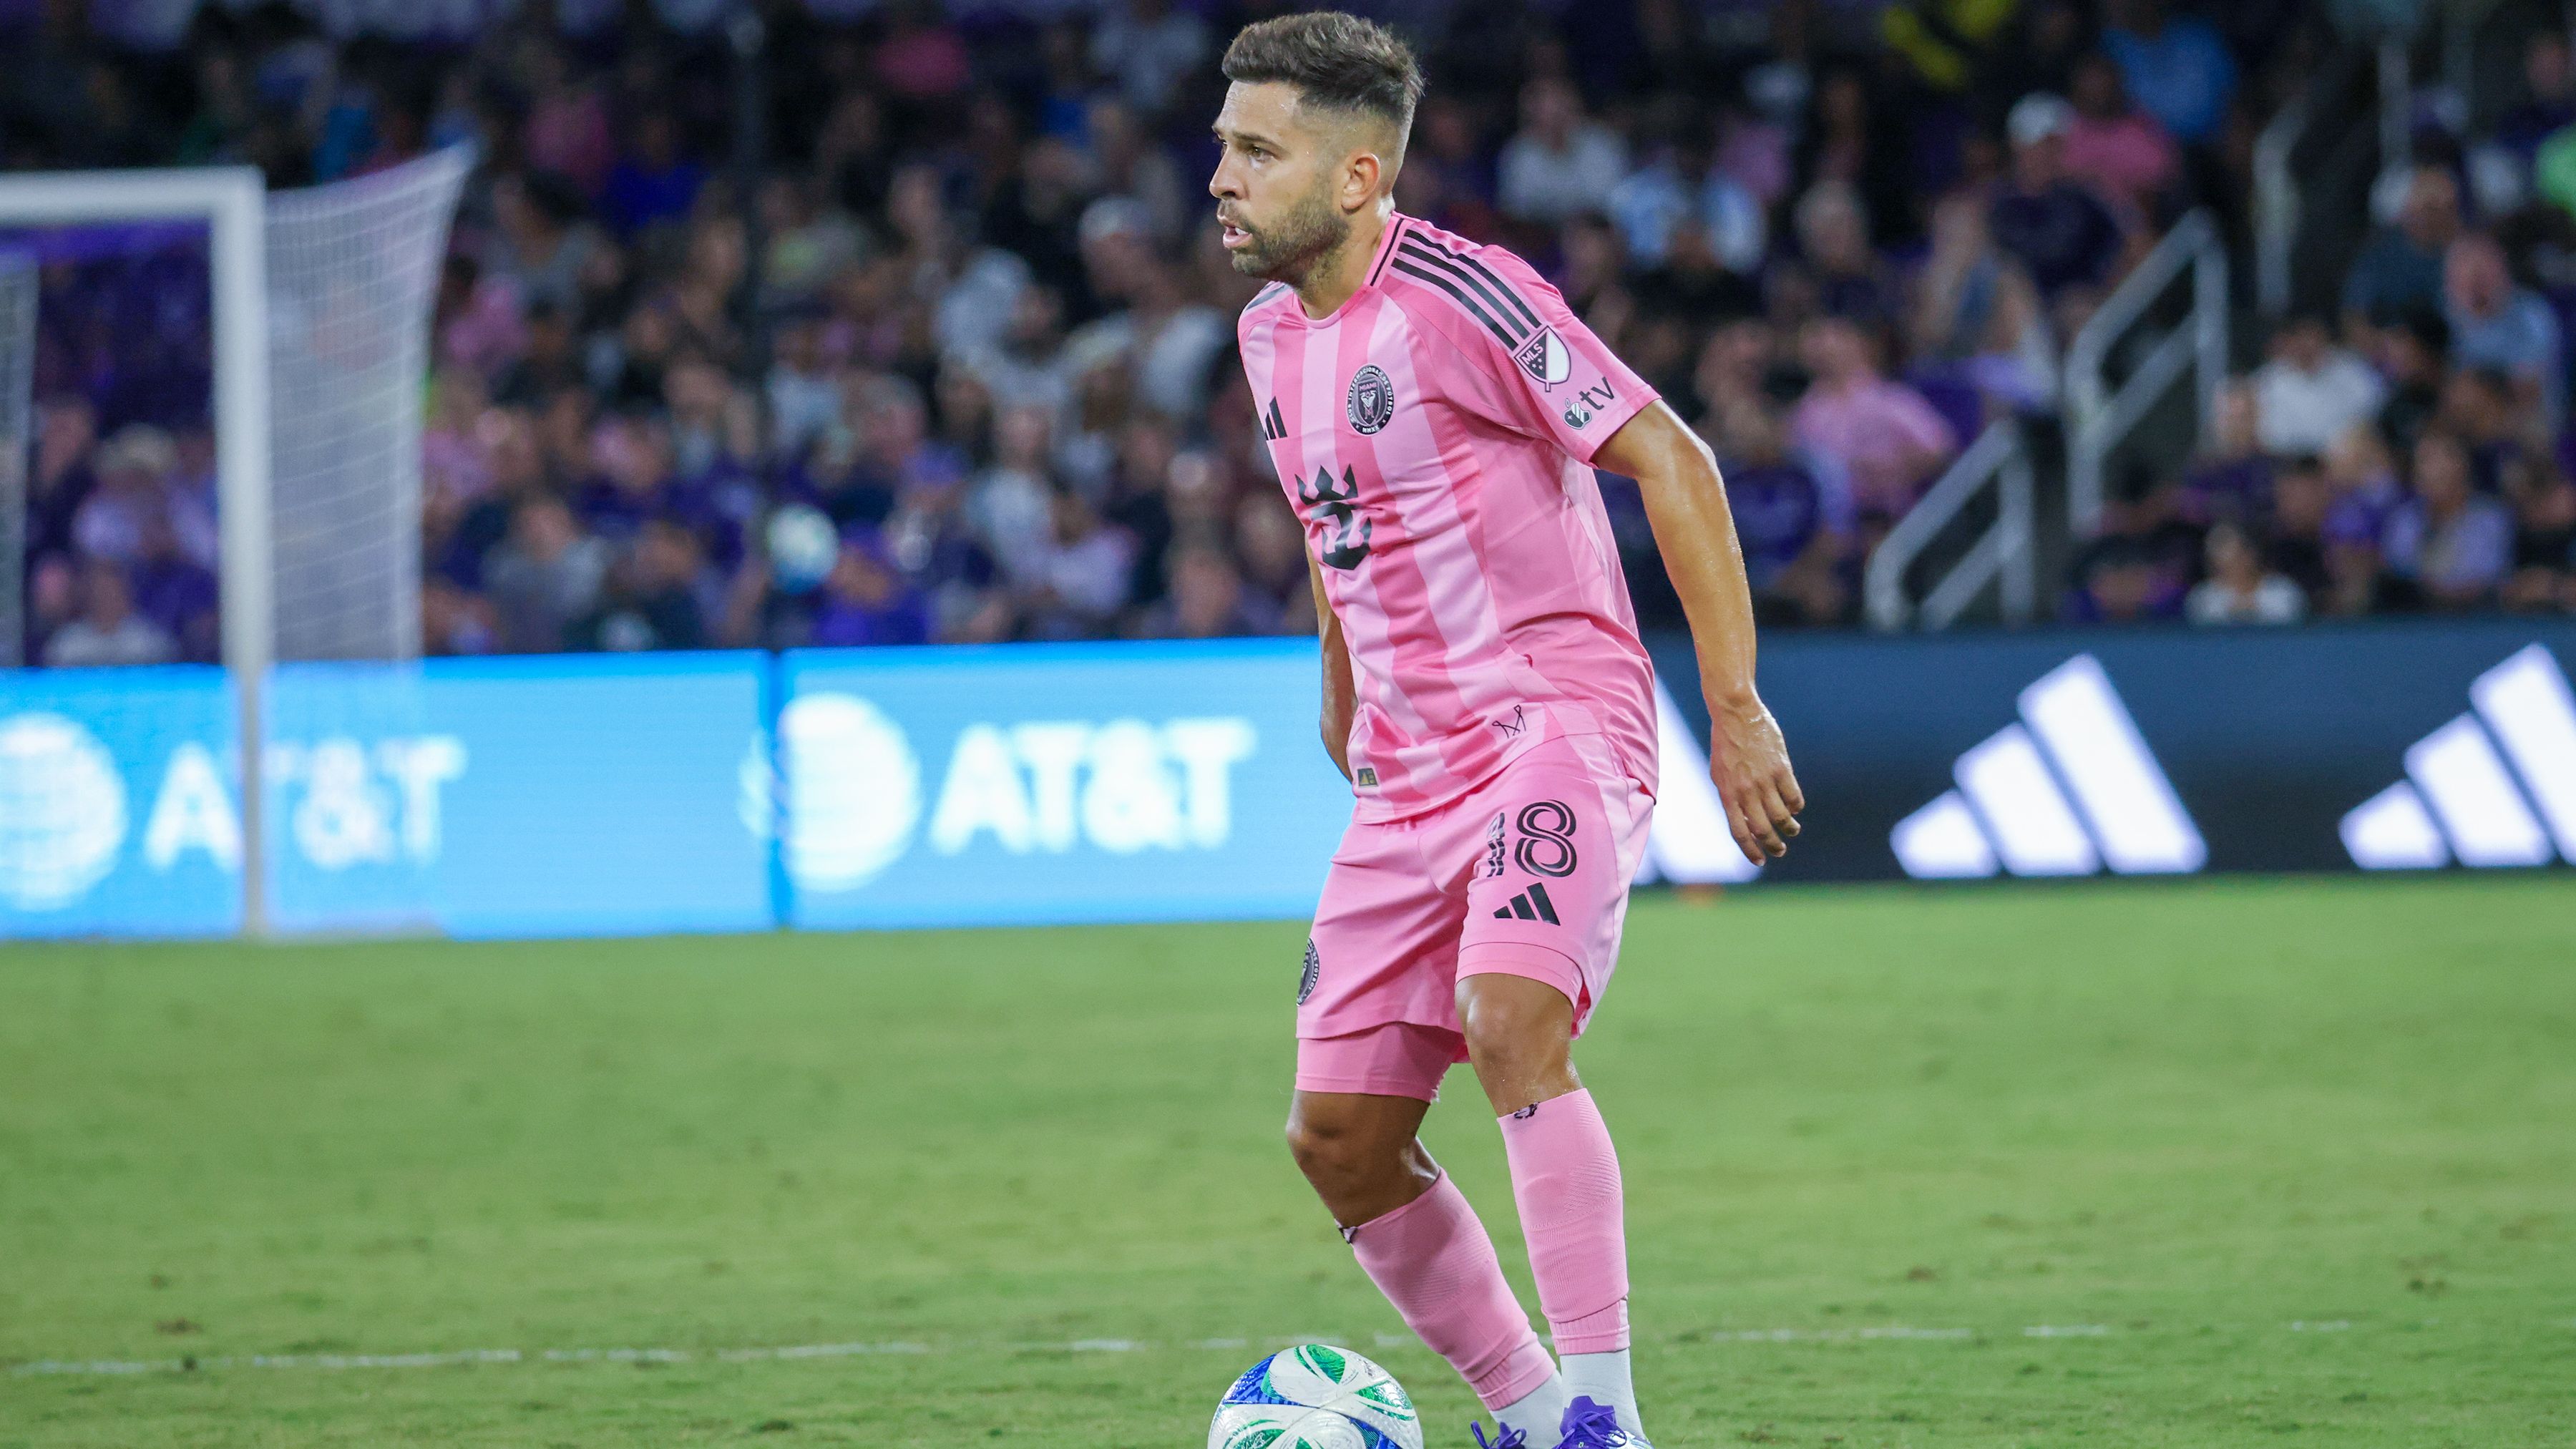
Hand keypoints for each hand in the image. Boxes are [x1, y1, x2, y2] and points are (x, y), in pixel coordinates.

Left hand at [1709, 693, 1802, 864]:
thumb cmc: (1725, 745)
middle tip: (1780, 850)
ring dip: (1789, 828)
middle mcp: (1746, 791)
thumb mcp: (1720, 774)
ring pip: (1781, 816)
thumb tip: (1746, 824)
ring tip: (1792, 830)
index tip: (1759, 861)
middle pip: (1762, 829)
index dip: (1750, 850)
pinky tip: (1795, 808)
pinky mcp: (1782, 768)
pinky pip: (1793, 796)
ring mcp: (1765, 780)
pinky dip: (1796, 806)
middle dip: (1773, 845)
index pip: (1739, 832)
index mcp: (1727, 794)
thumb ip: (1731, 799)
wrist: (1735, 714)